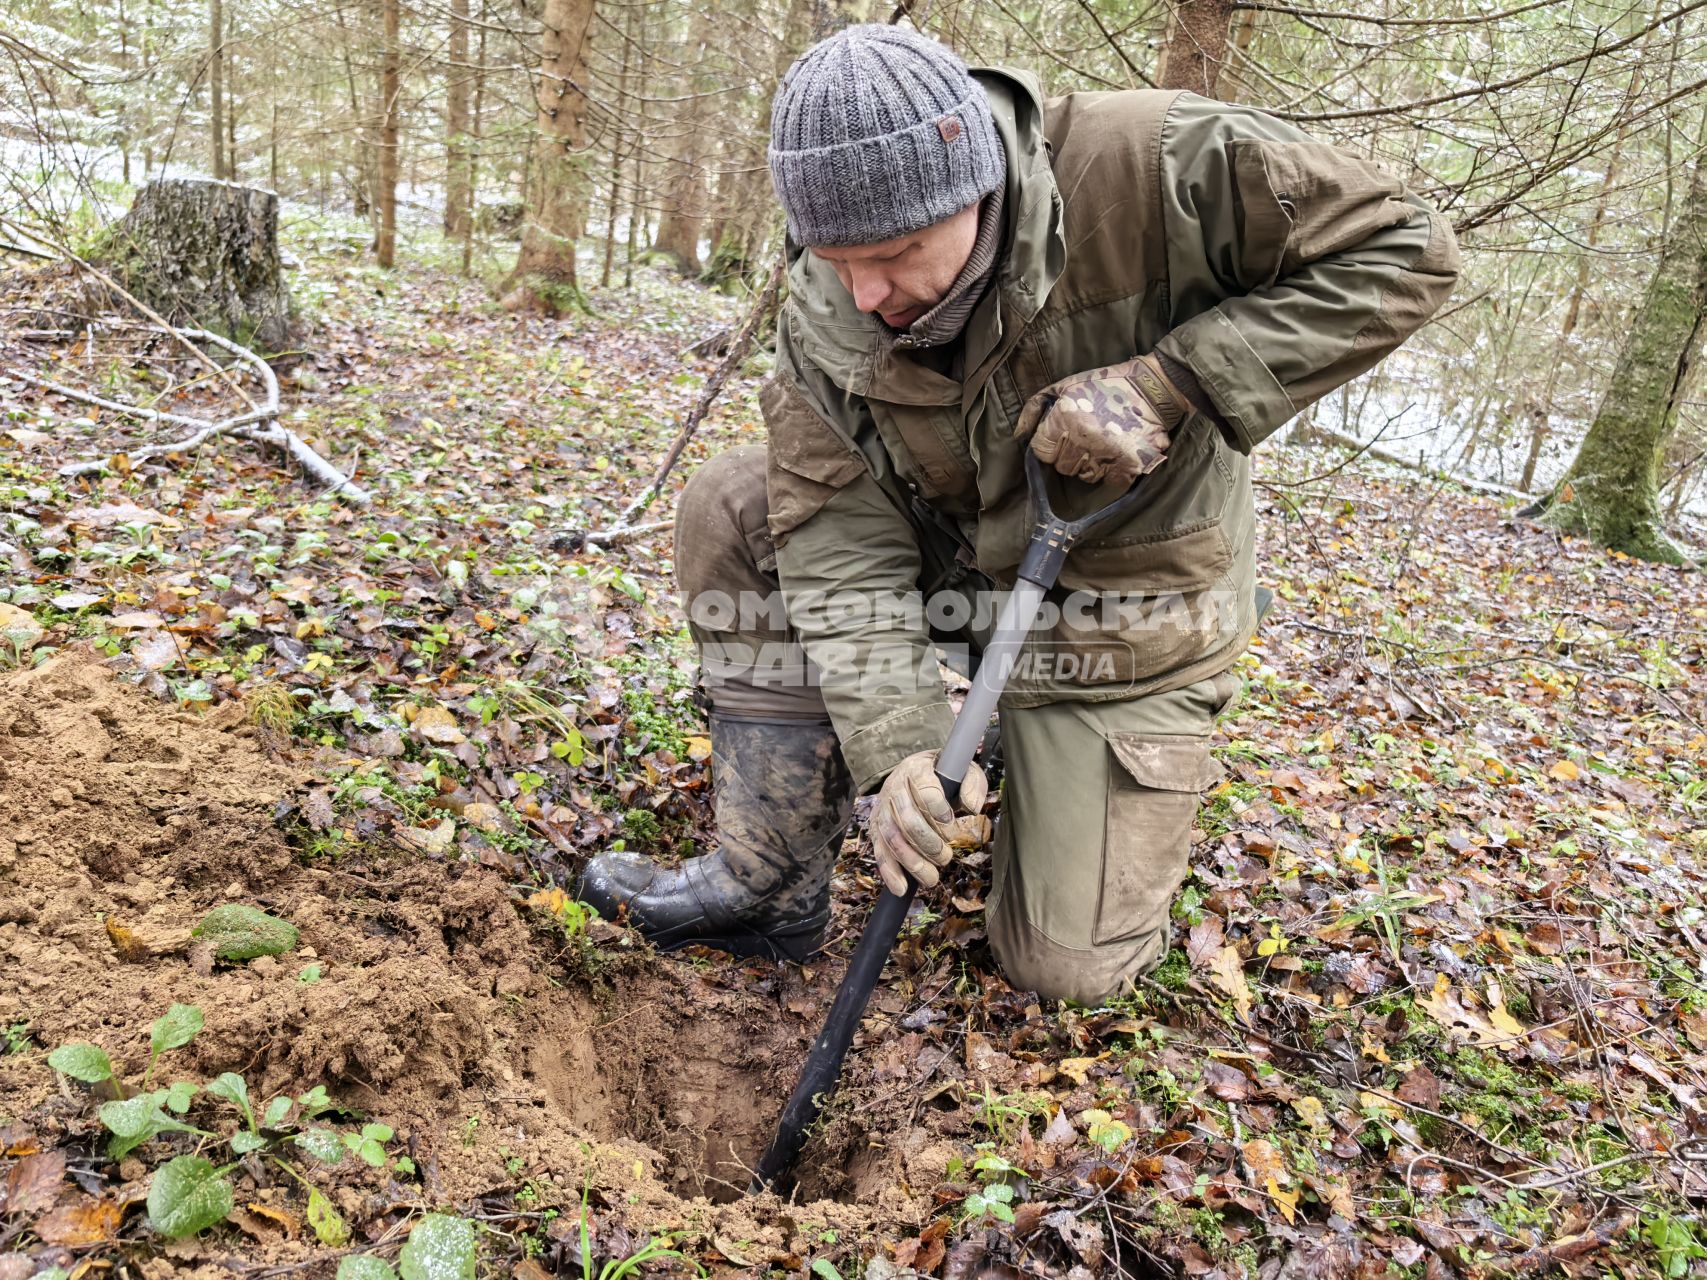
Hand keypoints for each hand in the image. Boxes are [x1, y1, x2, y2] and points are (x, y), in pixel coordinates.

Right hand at [871, 750, 991, 894]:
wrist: (913, 772)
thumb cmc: (943, 775)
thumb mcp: (963, 770)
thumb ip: (973, 784)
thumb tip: (972, 808)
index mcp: (916, 769)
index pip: (924, 790)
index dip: (939, 811)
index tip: (952, 826)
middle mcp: (895, 788)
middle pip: (908, 820)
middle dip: (929, 844)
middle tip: (946, 858)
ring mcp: (883, 809)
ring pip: (893, 838)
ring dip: (913, 862)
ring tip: (931, 878)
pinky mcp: (877, 828)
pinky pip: (879, 851)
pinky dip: (889, 872)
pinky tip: (901, 888)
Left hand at [1015, 353, 1190, 487]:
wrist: (1151, 387)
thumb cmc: (1103, 385)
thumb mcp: (1064, 386)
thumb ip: (1035, 409)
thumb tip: (1019, 436)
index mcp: (1064, 418)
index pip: (1041, 452)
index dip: (1049, 447)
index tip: (1061, 439)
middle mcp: (1083, 437)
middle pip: (1062, 467)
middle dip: (1070, 455)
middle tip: (1086, 438)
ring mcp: (1107, 452)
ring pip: (1084, 476)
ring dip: (1090, 464)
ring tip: (1103, 443)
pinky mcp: (1129, 464)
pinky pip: (1109, 481)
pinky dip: (1112, 471)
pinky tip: (1116, 453)